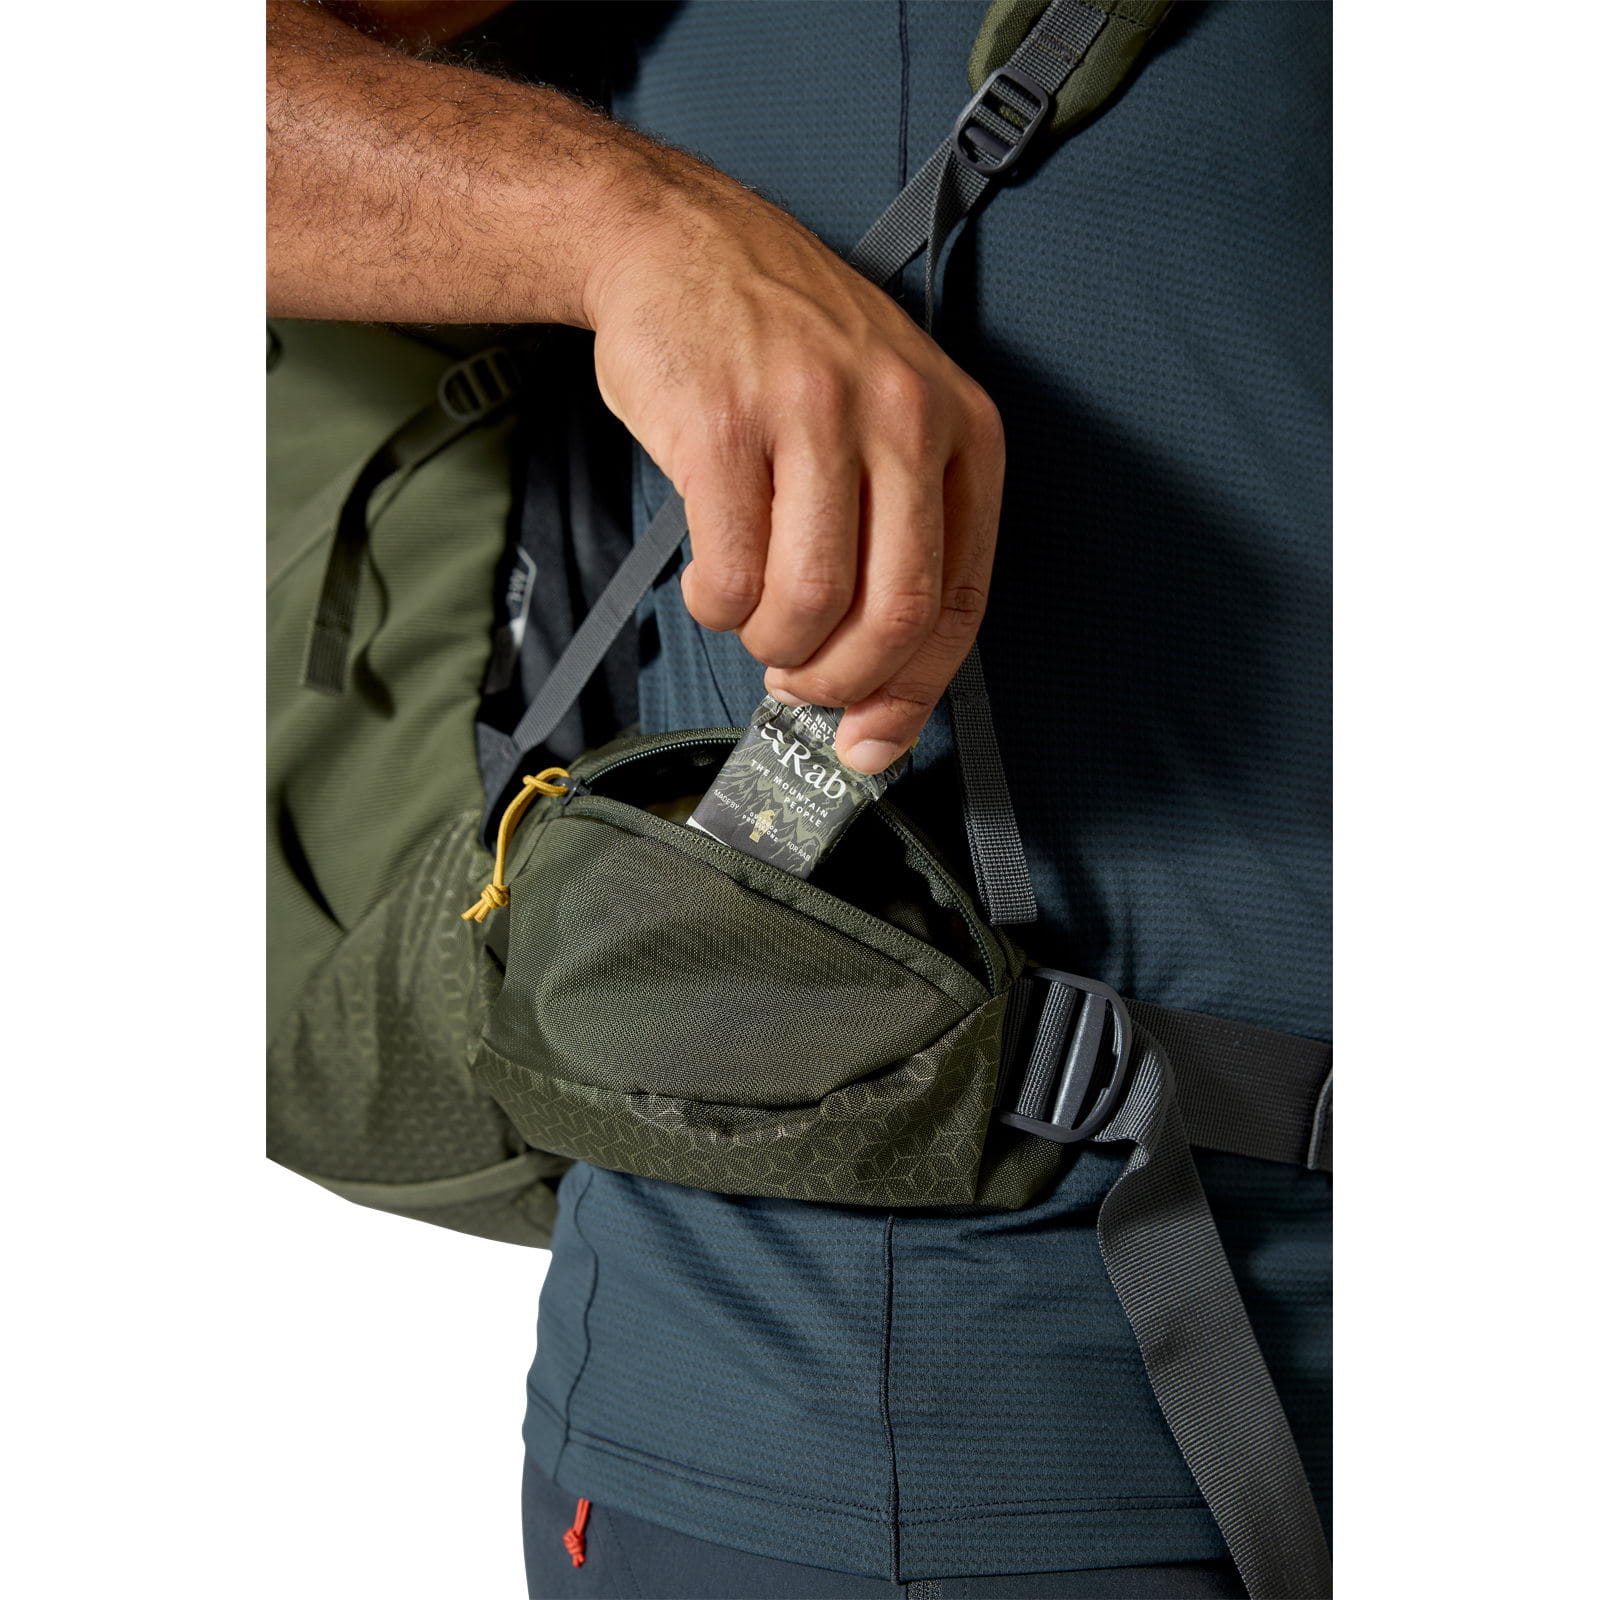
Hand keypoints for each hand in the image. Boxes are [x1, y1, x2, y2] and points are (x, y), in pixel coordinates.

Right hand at [583, 164, 1003, 773]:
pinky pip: (731, 575)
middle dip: (837, 683)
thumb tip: (877, 706)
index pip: (958, 603)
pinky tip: (709, 582)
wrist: (676, 240)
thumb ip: (897, 543)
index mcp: (958, 426)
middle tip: (796, 683)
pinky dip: (714, 609)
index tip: (870, 742)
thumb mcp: (883, 416)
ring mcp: (812, 416)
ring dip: (770, 646)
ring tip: (751, 619)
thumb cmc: (782, 352)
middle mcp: (901, 415)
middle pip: (891, 617)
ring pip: (809, 606)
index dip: (912, 694)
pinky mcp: (724, 427)